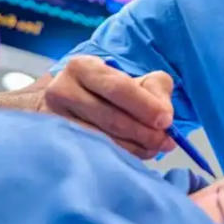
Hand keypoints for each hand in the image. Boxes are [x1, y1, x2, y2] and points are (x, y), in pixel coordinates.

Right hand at [0, 55, 175, 158]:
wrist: (62, 105)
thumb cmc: (103, 92)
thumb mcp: (131, 79)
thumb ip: (154, 89)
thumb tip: (165, 116)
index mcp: (82, 68)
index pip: (118, 88)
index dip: (145, 106)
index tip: (167, 120)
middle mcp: (63, 91)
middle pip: (111, 118)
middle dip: (145, 132)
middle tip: (166, 142)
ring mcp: (56, 119)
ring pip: (104, 140)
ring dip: (136, 148)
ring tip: (154, 148)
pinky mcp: (57, 143)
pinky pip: (95, 153)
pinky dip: (120, 156)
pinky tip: (134, 155)